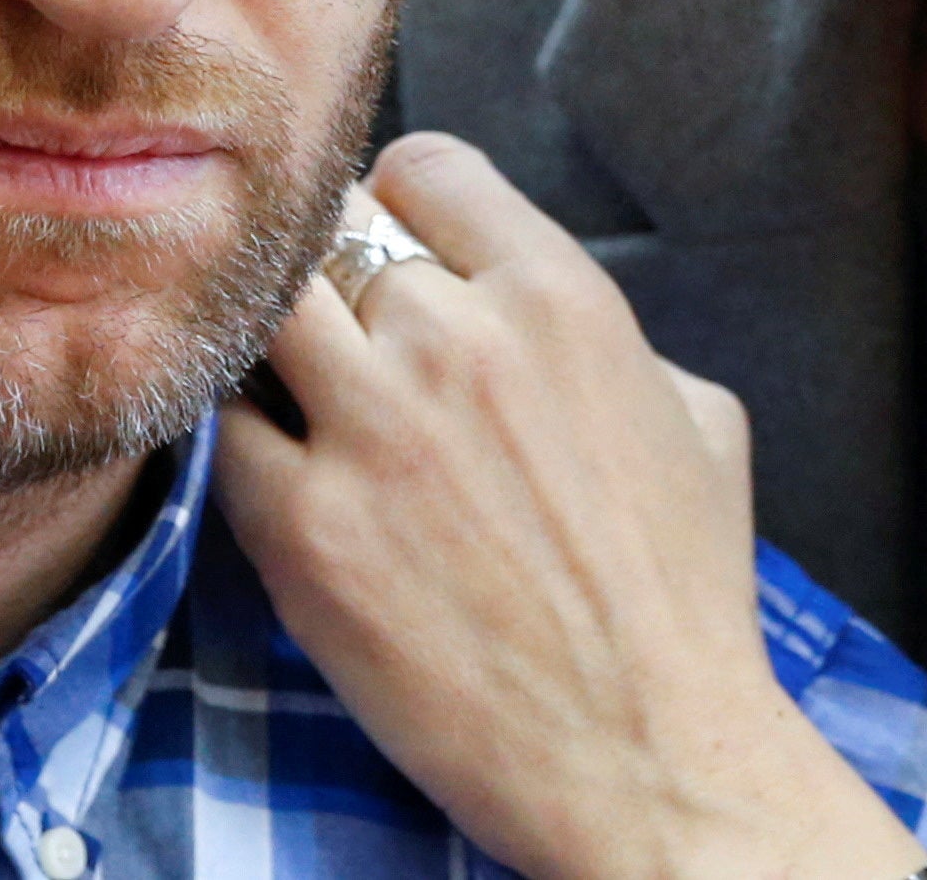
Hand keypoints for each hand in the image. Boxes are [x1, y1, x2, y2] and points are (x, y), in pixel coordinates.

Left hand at [215, 133, 922, 879]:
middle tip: (342, 333)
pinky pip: (227, 428)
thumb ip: (610, 334)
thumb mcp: (699, 418)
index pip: (423, 167)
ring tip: (293, 386)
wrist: (650, 760)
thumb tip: (537, 307)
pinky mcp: (302, 528)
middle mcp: (458, 340)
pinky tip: (273, 466)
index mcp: (559, 298)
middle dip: (333, 275)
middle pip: (330, 232)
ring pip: (263, 307)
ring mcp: (372, 430)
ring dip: (273, 338)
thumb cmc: (685, 600)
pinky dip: (241, 435)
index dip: (400, 205)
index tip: (392, 249)